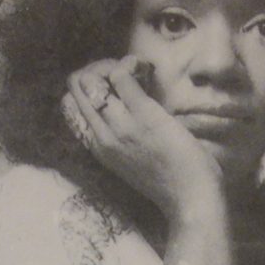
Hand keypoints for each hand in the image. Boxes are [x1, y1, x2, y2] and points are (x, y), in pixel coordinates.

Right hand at [61, 57, 224, 223]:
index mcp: (99, 149)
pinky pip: (120, 78)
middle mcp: (102, 136)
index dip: (86, 89)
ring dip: (107, 66)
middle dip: (93, 72)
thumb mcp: (133, 163)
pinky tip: (139, 67)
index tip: (108, 84)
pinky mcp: (143, 114)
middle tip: (117, 70)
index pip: (74, 108)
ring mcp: (121, 125)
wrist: (190, 199)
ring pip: (92, 81)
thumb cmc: (170, 183)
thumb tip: (125, 110)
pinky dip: (126, 66)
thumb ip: (124, 139)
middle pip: (77, 90)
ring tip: (129, 68)